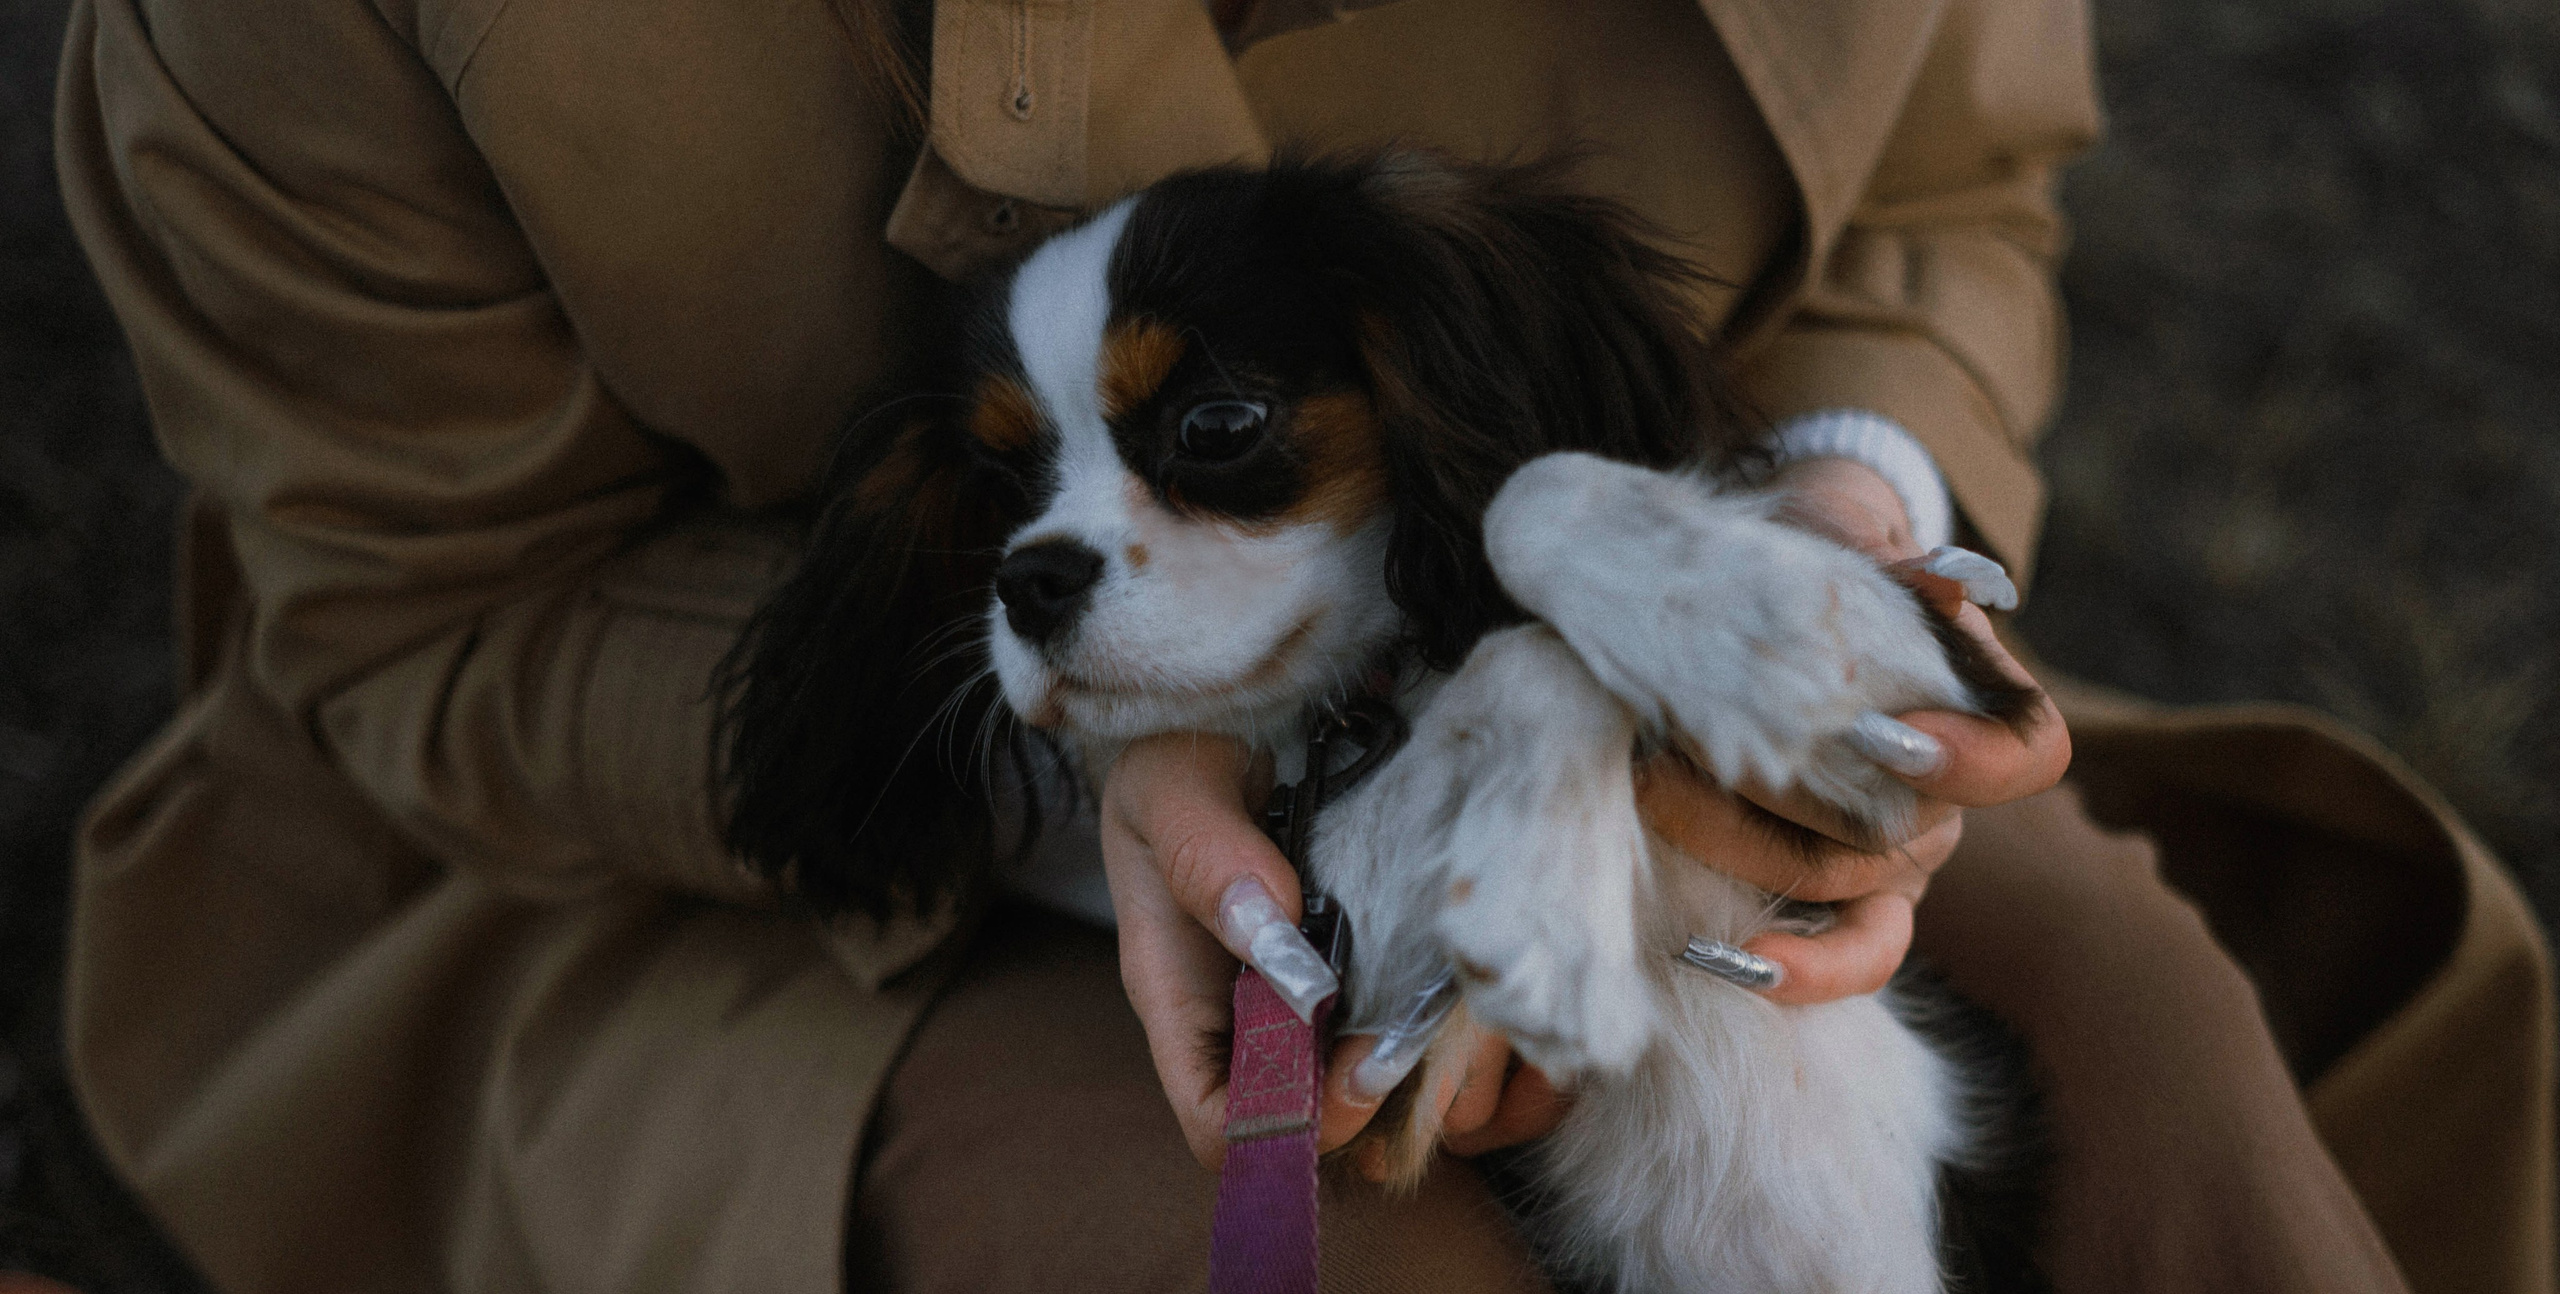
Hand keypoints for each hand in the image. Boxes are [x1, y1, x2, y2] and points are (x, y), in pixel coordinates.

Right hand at [1099, 733, 1563, 1170]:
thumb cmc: (1178, 744)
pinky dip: (1467, 1047)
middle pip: (1307, 1129)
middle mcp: (1250, 1015)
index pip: (1218, 1124)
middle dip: (1366, 1115)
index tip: (1346, 1079)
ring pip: (1373, 1100)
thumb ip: (1207, 855)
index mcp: (1185, 997)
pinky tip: (1501, 1014)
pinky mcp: (1375, 964)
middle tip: (1419, 1056)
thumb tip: (1274, 926)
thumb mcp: (1172, 786)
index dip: (1281, 1130)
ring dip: (1425, 1089)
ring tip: (1472, 1040)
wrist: (1231, 698)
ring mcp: (1314, 996)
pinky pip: (1422, 1039)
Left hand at [1646, 456, 2065, 1003]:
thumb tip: (1945, 576)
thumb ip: (1888, 558)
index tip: (1883, 733)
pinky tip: (1727, 957)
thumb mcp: (1843, 535)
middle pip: (1898, 825)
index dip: (1971, 758)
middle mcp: (1946, 794)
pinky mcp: (1841, 899)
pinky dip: (1796, 969)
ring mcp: (1897, 856)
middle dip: (1782, 785)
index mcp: (1976, 704)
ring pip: (1842, 882)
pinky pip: (1848, 956)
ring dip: (1740, 843)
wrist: (1763, 596)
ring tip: (1649, 790)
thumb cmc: (1812, 554)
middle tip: (1677, 735)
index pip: (2028, 752)